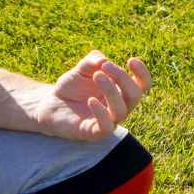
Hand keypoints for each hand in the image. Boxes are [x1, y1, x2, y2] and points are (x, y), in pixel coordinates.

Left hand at [29, 50, 152, 139]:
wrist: (51, 103)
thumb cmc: (72, 86)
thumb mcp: (82, 68)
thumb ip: (93, 60)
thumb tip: (103, 61)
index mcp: (121, 91)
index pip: (143, 85)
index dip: (142, 73)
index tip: (131, 60)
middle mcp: (119, 106)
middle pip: (135, 95)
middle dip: (122, 78)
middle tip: (105, 66)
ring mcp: (108, 121)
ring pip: (122, 111)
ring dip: (112, 91)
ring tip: (97, 76)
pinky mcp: (93, 133)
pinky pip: (106, 127)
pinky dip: (101, 113)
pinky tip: (91, 100)